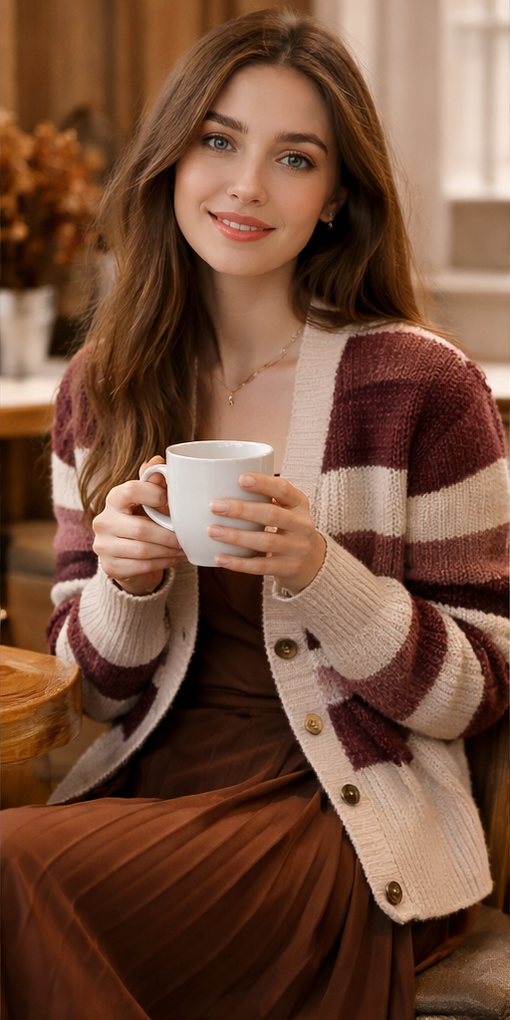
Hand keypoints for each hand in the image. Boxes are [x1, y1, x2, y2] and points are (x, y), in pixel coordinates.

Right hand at [92, 456, 186, 595]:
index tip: (170, 500)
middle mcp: (103, 520)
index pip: (131, 490)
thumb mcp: (151, 501)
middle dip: (170, 535)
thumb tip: (158, 461)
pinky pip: (141, 566)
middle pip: (142, 528)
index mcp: (113, 498)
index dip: (154, 494)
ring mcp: (103, 545)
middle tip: (187, 538)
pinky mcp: (109, 567)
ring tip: (184, 549)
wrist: (128, 557)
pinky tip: (173, 559)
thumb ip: (154, 482)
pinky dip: (162, 564)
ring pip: (143, 550)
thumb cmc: (144, 520)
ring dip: (169, 551)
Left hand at [207, 473, 325, 594]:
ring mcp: (297, 549)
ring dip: (236, 536)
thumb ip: (267, 499)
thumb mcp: (288, 510)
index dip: (263, 483)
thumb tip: (223, 486)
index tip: (240, 479)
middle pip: (271, 515)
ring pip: (265, 542)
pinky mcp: (288, 568)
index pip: (284, 489)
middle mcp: (302, 525)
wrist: (314, 563)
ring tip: (212, 531)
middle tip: (215, 506)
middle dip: (241, 510)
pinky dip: (239, 563)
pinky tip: (220, 558)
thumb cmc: (290, 529)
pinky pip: (261, 566)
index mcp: (300, 504)